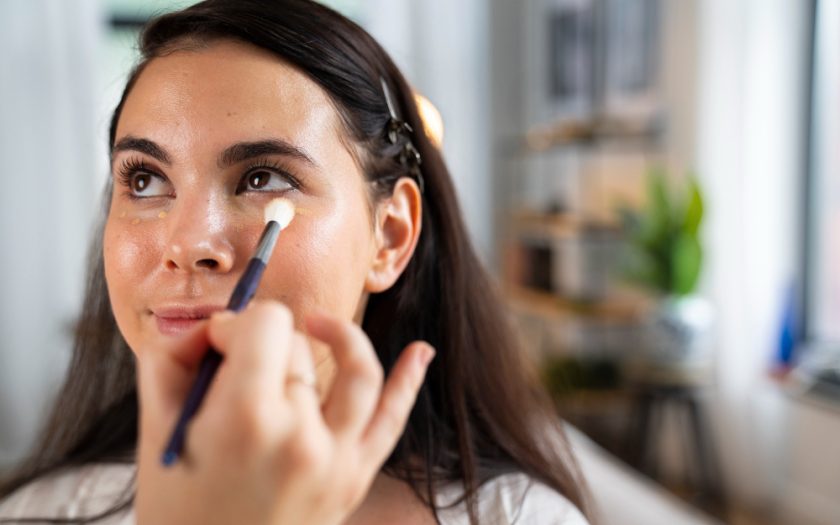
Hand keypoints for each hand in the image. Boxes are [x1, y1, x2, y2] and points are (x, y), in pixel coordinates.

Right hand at [135, 301, 434, 524]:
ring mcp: (337, 458)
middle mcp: (302, 436)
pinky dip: (408, 382)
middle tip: (229, 368)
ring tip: (318, 325)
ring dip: (340, 336)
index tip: (216, 347)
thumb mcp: (156, 430)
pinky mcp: (355, 478)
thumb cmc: (175, 511)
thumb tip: (210, 327)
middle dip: (261, 344)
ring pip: (356, 369)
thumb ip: (173, 360)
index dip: (236, 325)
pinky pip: (391, 421)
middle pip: (299, 347)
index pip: (267, 325)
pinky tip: (421, 352)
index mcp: (248, 420)